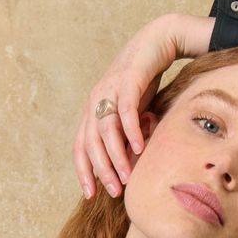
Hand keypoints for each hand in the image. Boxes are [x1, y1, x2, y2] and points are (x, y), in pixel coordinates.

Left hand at [72, 13, 214, 199]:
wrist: (156, 43)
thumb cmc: (144, 82)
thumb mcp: (132, 115)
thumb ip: (126, 138)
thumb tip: (127, 167)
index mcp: (92, 111)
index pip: (81, 147)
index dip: (83, 171)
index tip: (90, 195)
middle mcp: (95, 101)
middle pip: (91, 143)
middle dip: (101, 170)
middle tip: (113, 191)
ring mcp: (109, 90)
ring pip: (106, 130)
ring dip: (115, 156)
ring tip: (126, 176)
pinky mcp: (128, 80)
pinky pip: (126, 110)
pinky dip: (131, 130)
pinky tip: (139, 148)